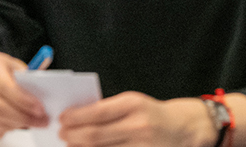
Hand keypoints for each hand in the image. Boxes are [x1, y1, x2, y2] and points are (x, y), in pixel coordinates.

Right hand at [0, 50, 45, 138]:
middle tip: (40, 121)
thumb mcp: (11, 65)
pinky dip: (5, 130)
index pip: (5, 87)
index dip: (24, 101)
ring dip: (16, 125)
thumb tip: (43, 94)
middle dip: (23, 118)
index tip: (40, 109)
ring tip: (29, 121)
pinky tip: (13, 122)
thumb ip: (26, 77)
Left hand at [59, 92, 211, 146]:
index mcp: (133, 104)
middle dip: (73, 136)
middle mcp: (137, 125)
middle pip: (95, 136)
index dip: (76, 117)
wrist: (182, 128)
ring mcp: (141, 146)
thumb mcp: (132, 102)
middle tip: (62, 135)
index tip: (63, 118)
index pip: (97, 112)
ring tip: (72, 145)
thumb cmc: (153, 113)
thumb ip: (108, 109)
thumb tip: (78, 118)